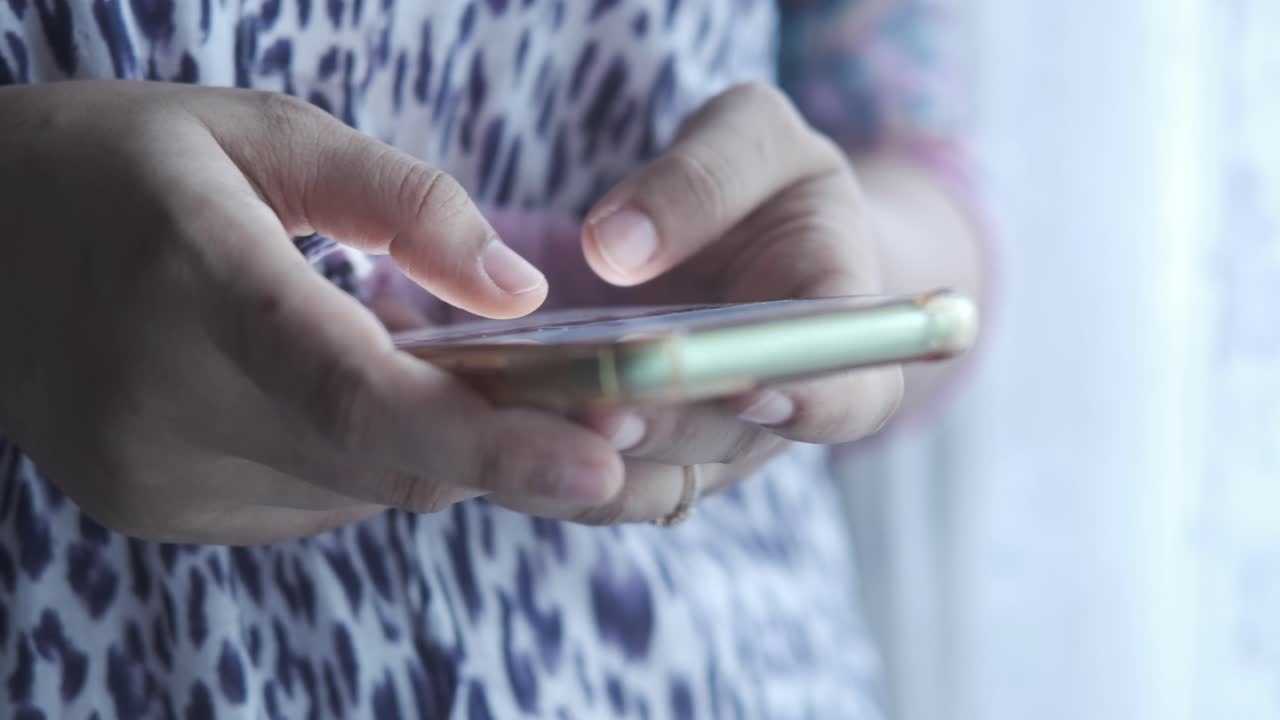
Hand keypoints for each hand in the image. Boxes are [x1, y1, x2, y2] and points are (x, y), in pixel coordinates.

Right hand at [0, 81, 623, 543]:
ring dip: (433, 442)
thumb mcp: (264, 131)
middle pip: (384, 461)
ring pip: (362, 490)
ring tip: (454, 372)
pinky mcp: (157, 508)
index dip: (490, 440)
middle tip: (591, 407)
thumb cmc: (124, 165)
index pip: (358, 393)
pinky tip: (356, 393)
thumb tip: (519, 294)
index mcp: (193, 280)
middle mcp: (162, 401)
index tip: (600, 458)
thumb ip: (402, 201)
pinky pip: (316, 501)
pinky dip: (367, 457)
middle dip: (502, 446)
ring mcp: (152, 474)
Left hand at [487, 82, 904, 523]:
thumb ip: (705, 177)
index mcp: (837, 334)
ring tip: (522, 426)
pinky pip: (585, 474)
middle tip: (604, 409)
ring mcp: (700, 445)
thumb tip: (617, 248)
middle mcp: (771, 413)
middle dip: (664, 430)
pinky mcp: (632, 453)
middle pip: (724, 445)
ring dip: (588, 463)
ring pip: (646, 481)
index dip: (813, 402)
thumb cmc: (769, 186)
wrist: (752, 242)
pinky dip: (537, 459)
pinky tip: (482, 424)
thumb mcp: (757, 140)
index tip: (753, 386)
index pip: (852, 396)